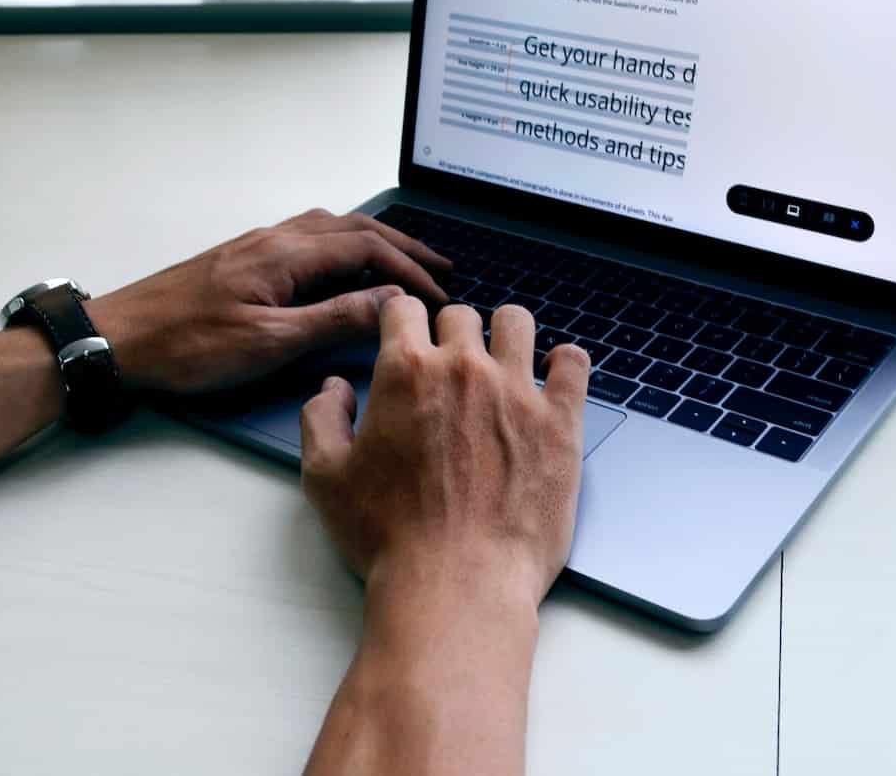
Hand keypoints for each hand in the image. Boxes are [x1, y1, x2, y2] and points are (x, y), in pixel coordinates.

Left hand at [86, 208, 449, 394]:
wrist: (117, 338)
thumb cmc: (187, 346)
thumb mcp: (270, 342)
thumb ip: (333, 319)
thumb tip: (389, 302)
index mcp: (286, 254)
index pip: (367, 248)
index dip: (410, 269)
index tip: (441, 293)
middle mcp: (275, 239)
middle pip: (355, 229)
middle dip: (402, 247)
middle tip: (441, 268)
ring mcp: (256, 246)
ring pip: (330, 228)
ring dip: (373, 242)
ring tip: (402, 263)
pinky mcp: (241, 259)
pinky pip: (308, 237)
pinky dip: (342, 246)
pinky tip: (342, 267)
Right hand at [299, 298, 589, 610]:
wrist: (456, 585)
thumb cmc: (389, 538)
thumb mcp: (325, 479)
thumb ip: (322, 420)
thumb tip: (334, 389)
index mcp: (406, 372)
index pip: (404, 309)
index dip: (401, 321)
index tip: (407, 336)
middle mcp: (464, 369)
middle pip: (460, 316)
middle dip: (449, 334)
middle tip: (450, 367)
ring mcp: (517, 392)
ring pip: (517, 323)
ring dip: (505, 335)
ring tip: (503, 361)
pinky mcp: (561, 423)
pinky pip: (573, 364)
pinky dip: (563, 363)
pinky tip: (553, 376)